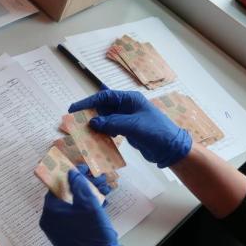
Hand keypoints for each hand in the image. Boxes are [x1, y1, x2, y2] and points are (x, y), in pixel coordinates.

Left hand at [40, 168, 120, 245]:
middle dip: (80, 187)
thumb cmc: (93, 235)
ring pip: (69, 208)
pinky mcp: (65, 238)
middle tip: (93, 181)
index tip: (81, 170)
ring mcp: (56, 231)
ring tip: (99, 193)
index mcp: (51, 212)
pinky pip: (71, 219)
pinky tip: (96, 207)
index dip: (70, 176)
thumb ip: (79, 185)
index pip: (56, 186)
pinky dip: (82, 211)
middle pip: (64, 196)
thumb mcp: (89, 204)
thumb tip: (71, 173)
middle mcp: (49, 221)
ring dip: (83, 199)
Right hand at [69, 90, 191, 167]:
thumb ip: (112, 123)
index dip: (88, 102)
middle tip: (76, 122)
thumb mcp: (133, 126)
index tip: (74, 109)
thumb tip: (92, 122)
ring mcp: (127, 118)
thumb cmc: (156, 132)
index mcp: (130, 99)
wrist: (171, 149)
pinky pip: (110, 128)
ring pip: (105, 118)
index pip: (104, 97)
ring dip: (96, 124)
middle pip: (103, 107)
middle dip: (90, 114)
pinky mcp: (127, 129)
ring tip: (84, 132)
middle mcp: (127, 106)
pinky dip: (103, 132)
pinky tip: (97, 138)